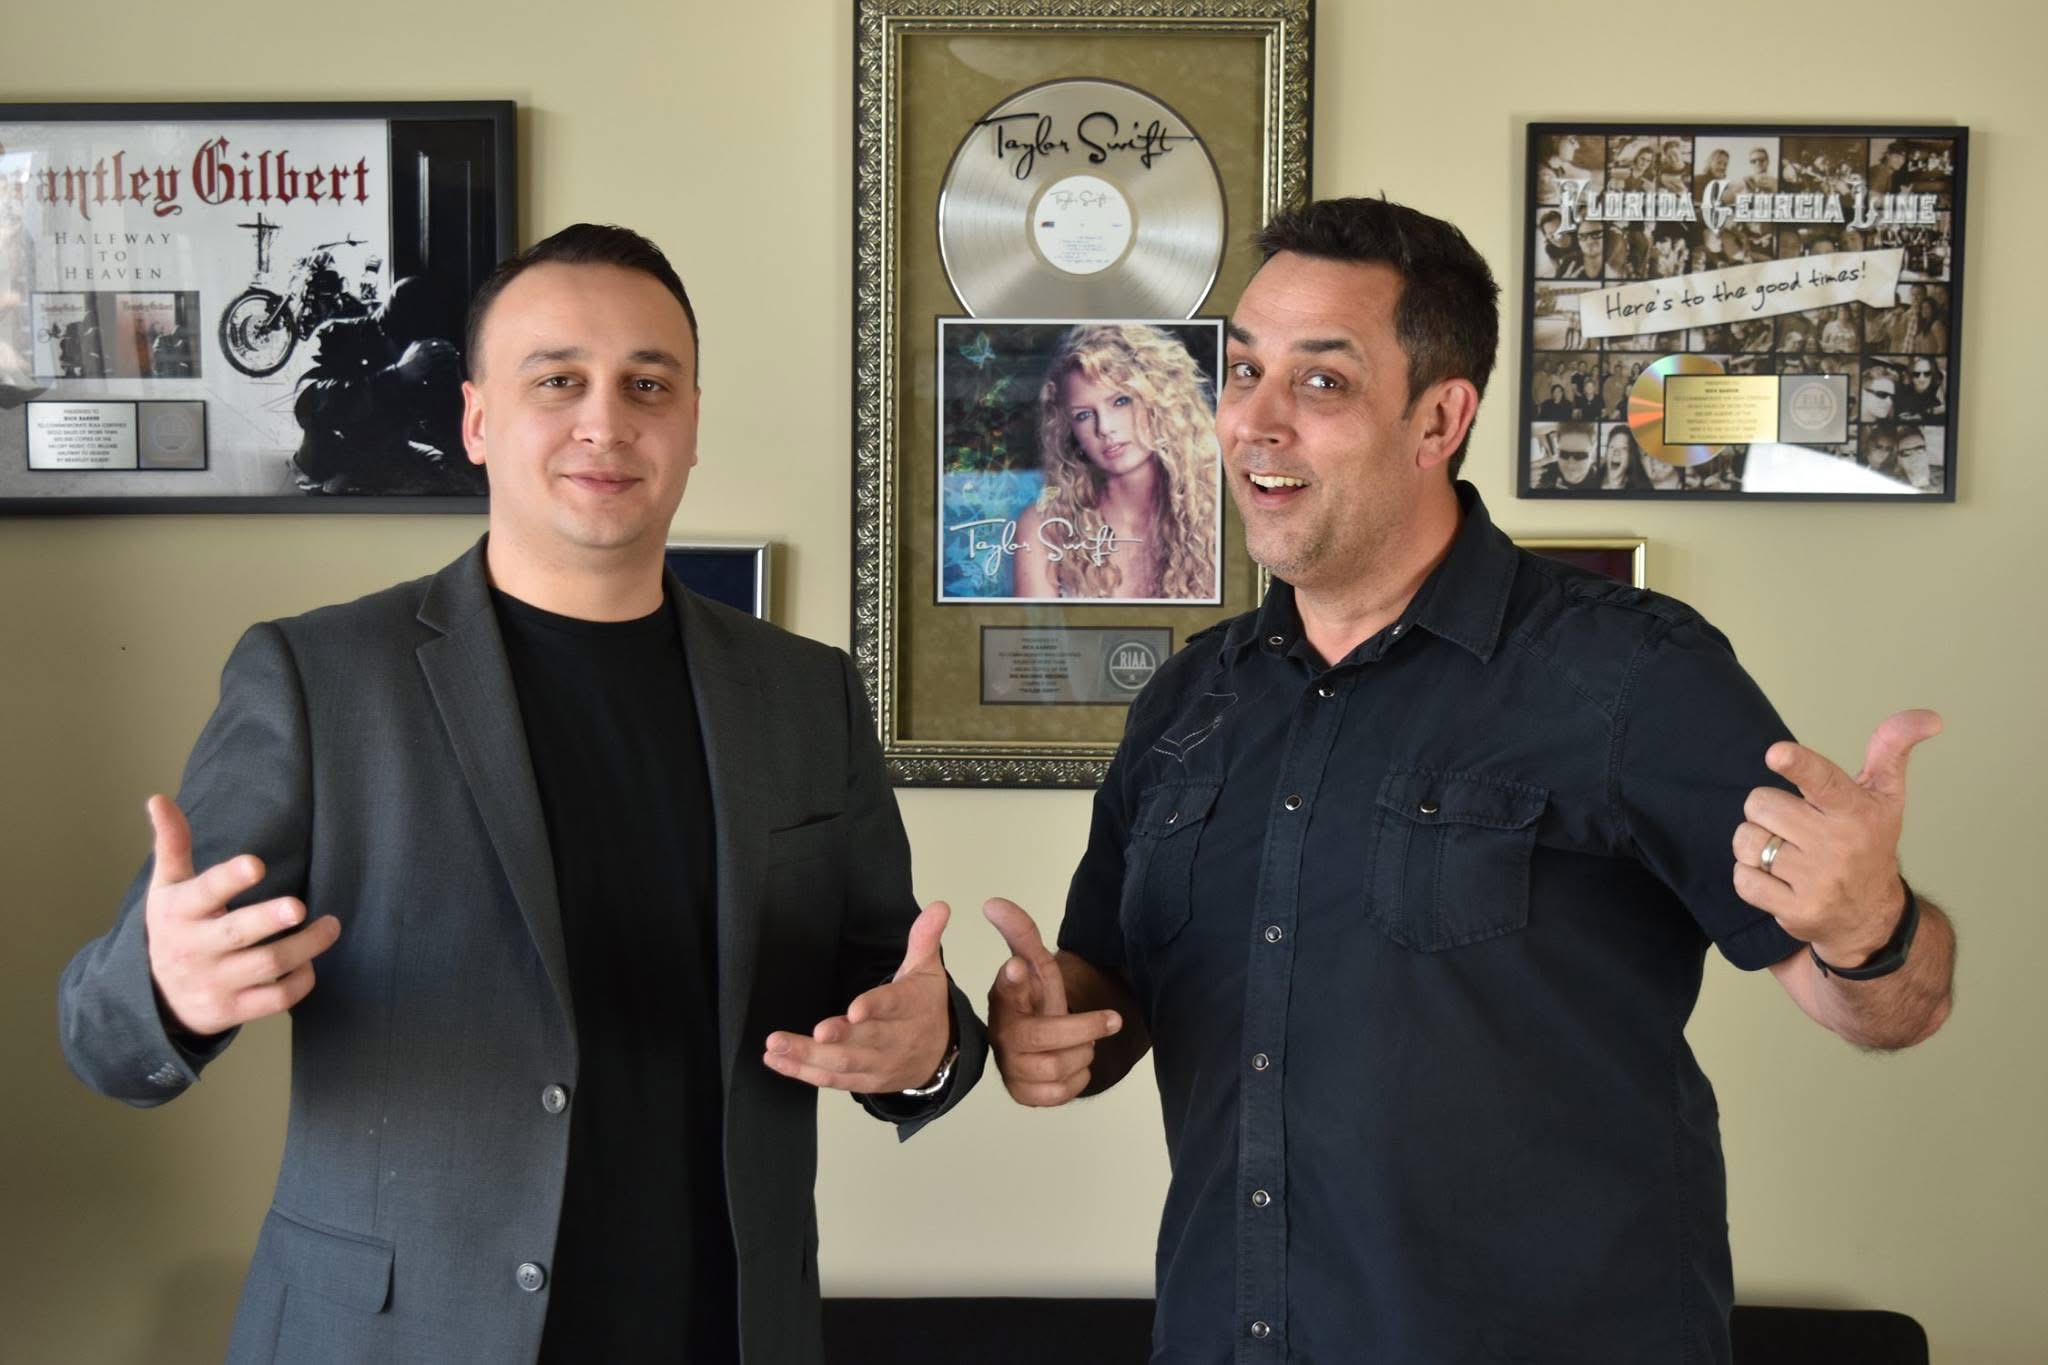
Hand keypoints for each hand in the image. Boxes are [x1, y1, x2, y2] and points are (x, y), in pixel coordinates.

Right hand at [143, 794, 340, 1037]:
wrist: (154, 1000)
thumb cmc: (173, 929)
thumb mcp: (166, 888)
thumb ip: (172, 844)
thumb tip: (159, 798)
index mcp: (179, 913)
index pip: (203, 893)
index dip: (228, 879)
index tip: (256, 864)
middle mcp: (194, 949)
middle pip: (237, 934)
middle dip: (269, 919)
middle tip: (299, 906)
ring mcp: (214, 983)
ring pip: (267, 965)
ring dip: (305, 946)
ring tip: (330, 925)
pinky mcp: (231, 1011)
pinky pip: (275, 1000)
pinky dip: (300, 982)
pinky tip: (310, 963)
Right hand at [394, 338, 454, 381]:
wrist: (401, 373)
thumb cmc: (405, 362)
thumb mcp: (409, 350)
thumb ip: (415, 345)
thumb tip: (418, 341)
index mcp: (420, 345)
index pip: (435, 341)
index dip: (444, 343)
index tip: (449, 345)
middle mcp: (424, 351)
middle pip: (440, 348)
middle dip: (449, 349)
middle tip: (455, 351)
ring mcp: (426, 360)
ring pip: (442, 356)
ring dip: (451, 356)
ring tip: (456, 356)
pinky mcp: (429, 368)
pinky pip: (441, 364)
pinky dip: (449, 363)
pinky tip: (453, 364)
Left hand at [763, 900, 952, 1092]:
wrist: (941, 1055)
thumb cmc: (925, 1006)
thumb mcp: (928, 969)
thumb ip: (925, 938)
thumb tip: (939, 906)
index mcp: (912, 1007)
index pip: (894, 1006)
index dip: (874, 1008)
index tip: (854, 1010)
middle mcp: (896, 1040)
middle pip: (865, 1041)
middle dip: (838, 1038)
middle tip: (812, 1033)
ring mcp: (879, 1064)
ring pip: (843, 1065)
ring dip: (808, 1057)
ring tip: (776, 1045)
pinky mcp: (864, 1082)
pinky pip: (831, 1080)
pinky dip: (802, 1072)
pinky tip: (776, 1060)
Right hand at [983, 897, 1120, 1106]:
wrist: (1038, 1044)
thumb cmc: (1037, 1000)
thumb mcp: (1036, 965)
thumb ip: (1021, 933)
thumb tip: (994, 903)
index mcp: (1005, 998)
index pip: (1006, 987)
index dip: (1013, 980)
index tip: (1019, 966)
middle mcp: (1002, 1033)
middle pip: (1045, 1036)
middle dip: (1085, 1026)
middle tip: (1114, 1019)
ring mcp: (1010, 1066)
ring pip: (1058, 1065)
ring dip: (1083, 1053)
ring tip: (1083, 1043)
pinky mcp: (1022, 1094)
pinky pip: (1060, 1093)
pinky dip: (1077, 1080)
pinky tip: (1073, 1067)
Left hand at [1733, 709, 1940, 962]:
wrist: (1870, 917)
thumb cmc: (1870, 844)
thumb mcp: (1885, 797)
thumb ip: (1891, 750)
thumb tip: (1931, 717)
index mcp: (1856, 812)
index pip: (1823, 781)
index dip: (1798, 765)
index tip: (1777, 754)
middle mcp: (1838, 846)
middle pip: (1762, 804)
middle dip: (1768, 810)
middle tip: (1793, 825)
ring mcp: (1817, 881)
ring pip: (1747, 840)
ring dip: (1755, 844)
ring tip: (1784, 853)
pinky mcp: (1796, 911)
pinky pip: (1742, 878)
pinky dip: (1750, 876)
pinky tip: (1777, 879)